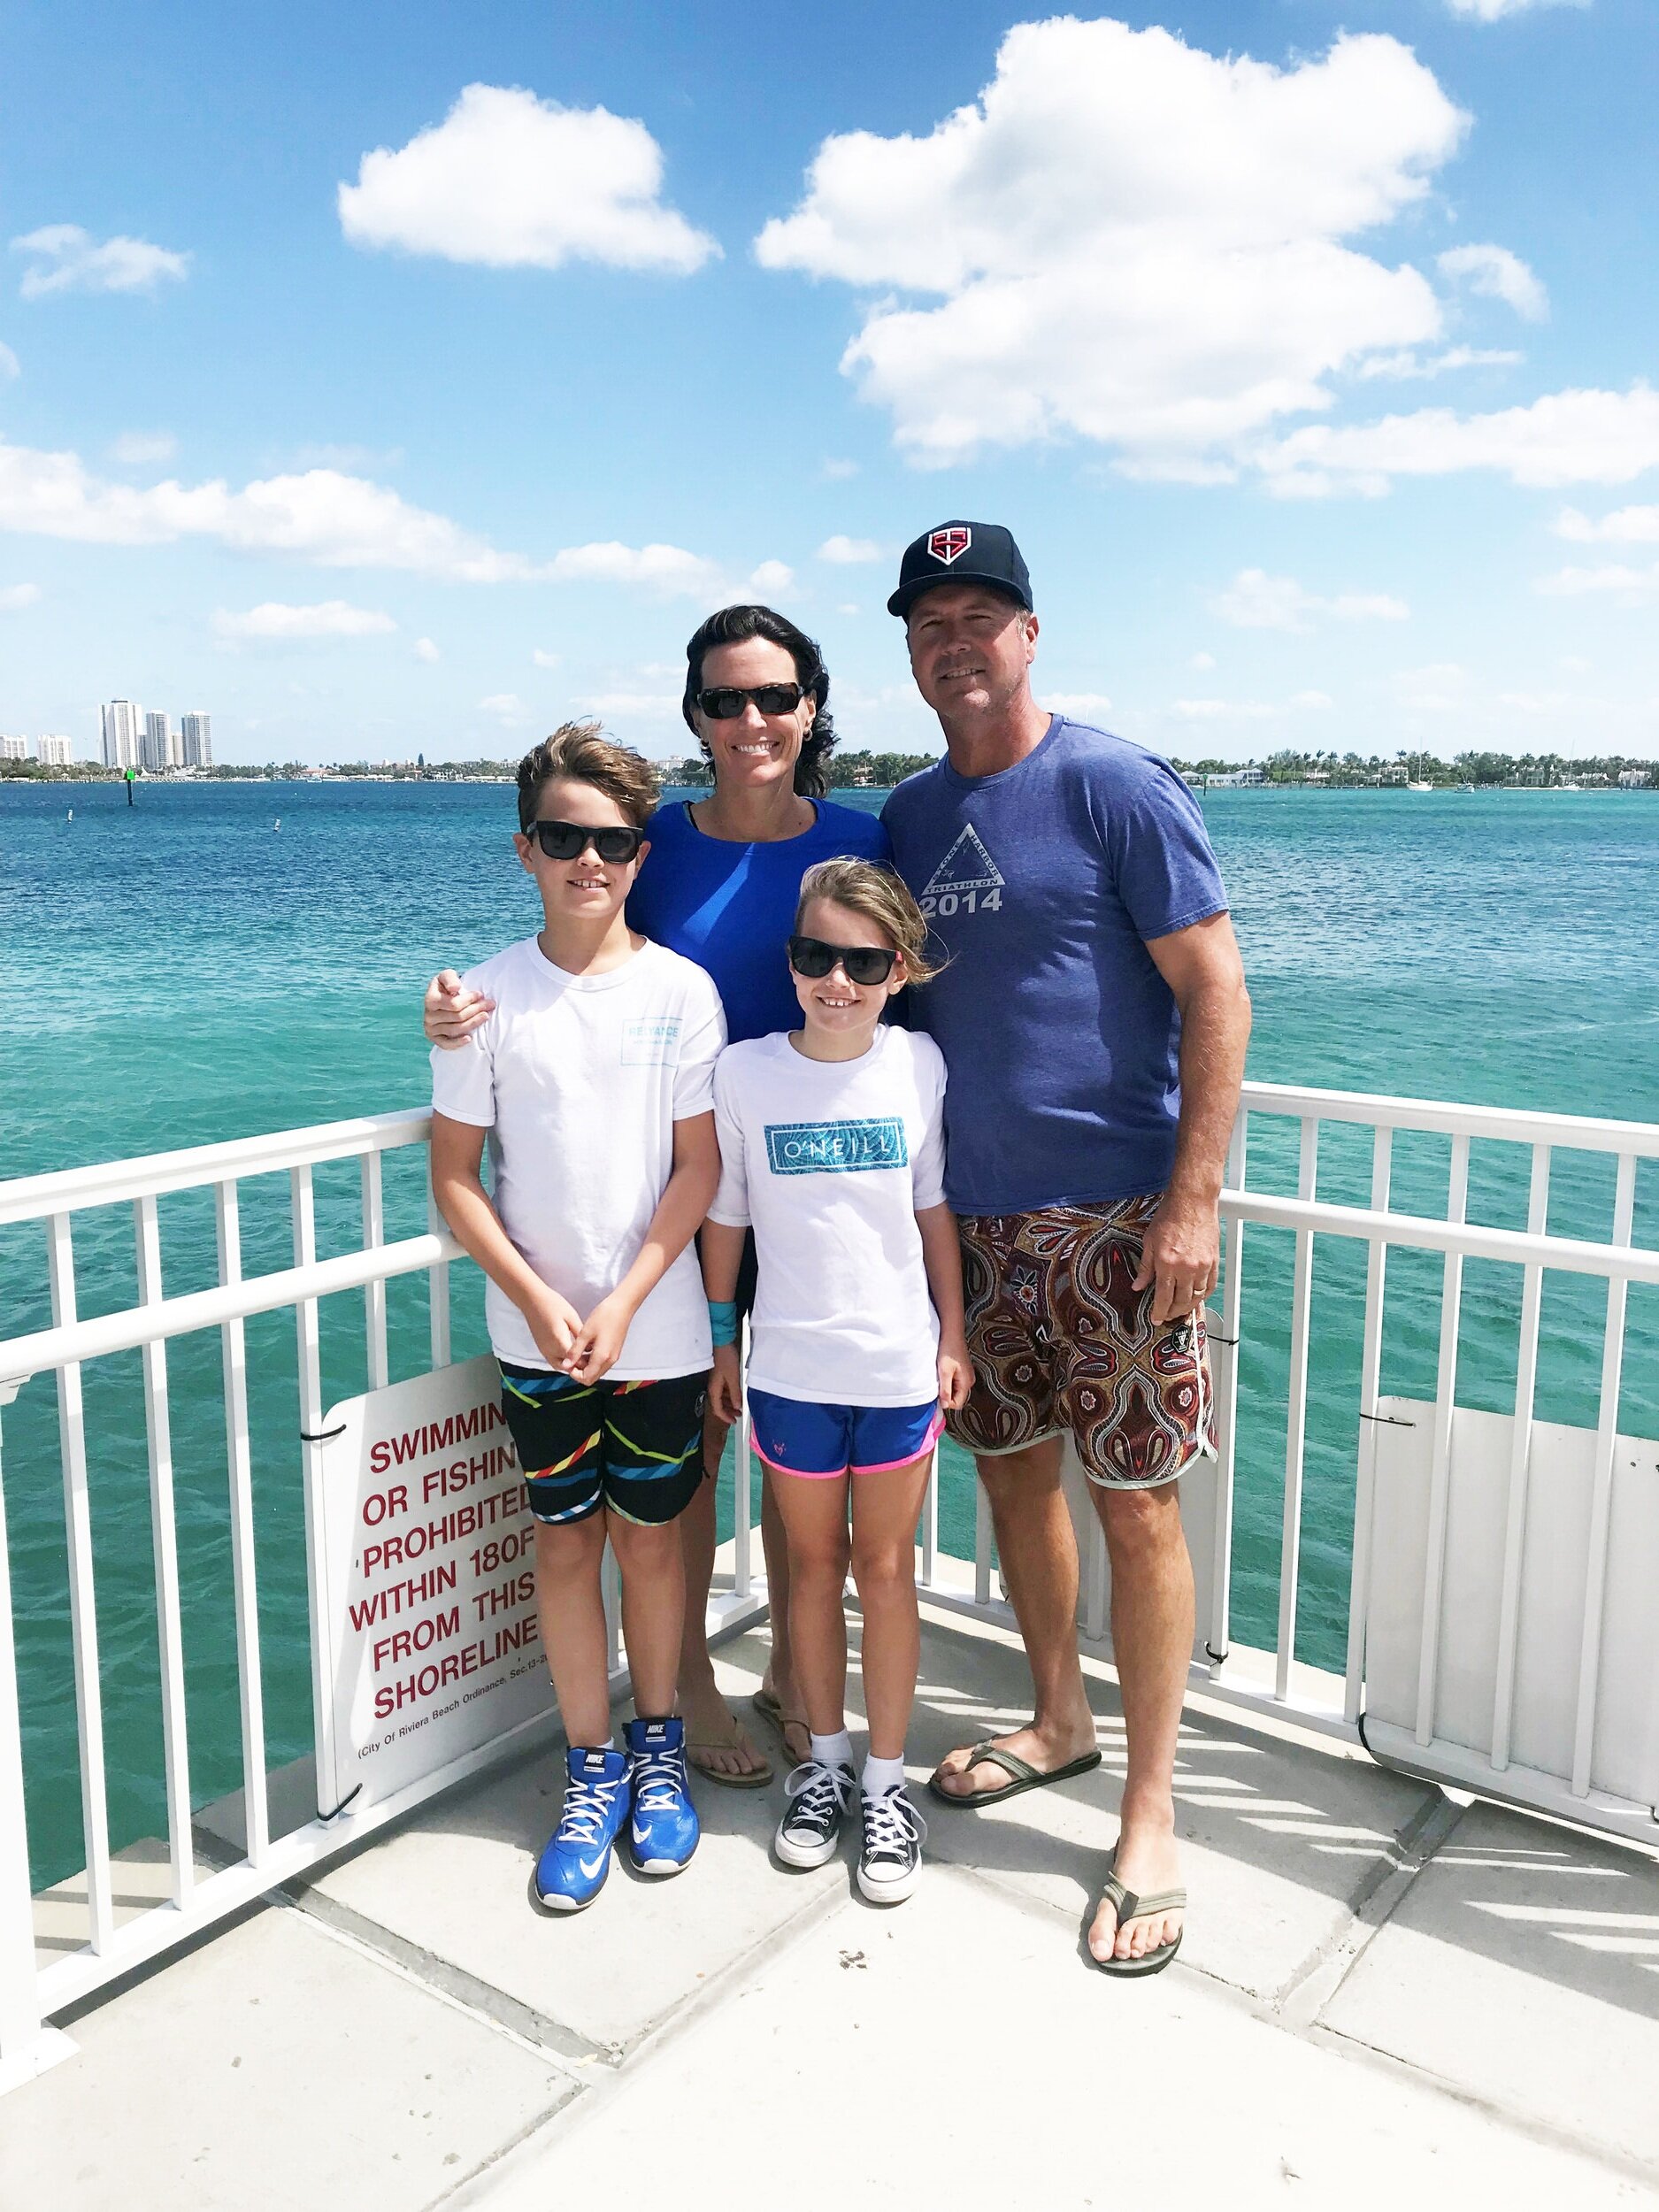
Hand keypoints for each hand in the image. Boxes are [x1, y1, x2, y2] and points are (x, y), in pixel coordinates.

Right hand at [425, 968, 494, 1048]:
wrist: (441, 999)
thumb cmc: (447, 986)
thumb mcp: (447, 976)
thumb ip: (450, 978)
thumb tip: (455, 989)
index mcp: (430, 1000)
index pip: (454, 1004)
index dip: (469, 999)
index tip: (481, 994)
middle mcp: (428, 1016)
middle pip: (457, 1016)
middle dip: (476, 1010)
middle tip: (490, 1005)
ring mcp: (431, 1028)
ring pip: (455, 1029)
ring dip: (473, 1023)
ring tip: (486, 1016)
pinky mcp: (435, 1039)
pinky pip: (446, 1044)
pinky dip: (458, 1043)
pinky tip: (470, 1039)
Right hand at [524, 1285, 582, 1369]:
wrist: (532, 1300)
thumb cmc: (553, 1305)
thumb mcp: (571, 1317)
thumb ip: (580, 1334)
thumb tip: (589, 1347)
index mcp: (559, 1341)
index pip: (574, 1361)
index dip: (585, 1363)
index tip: (596, 1359)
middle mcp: (549, 1350)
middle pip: (567, 1368)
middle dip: (579, 1367)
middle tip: (590, 1359)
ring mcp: (544, 1350)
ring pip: (559, 1366)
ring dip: (570, 1365)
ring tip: (582, 1357)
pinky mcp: (541, 1348)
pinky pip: (553, 1360)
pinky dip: (563, 1361)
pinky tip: (571, 1353)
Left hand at [562, 1293, 633, 1384]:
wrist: (622, 1306)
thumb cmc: (605, 1316)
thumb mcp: (585, 1333)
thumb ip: (575, 1351)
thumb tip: (566, 1364)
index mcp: (602, 1357)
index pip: (586, 1378)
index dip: (574, 1374)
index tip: (568, 1363)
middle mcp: (610, 1360)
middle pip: (592, 1377)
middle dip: (580, 1371)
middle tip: (572, 1358)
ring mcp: (613, 1356)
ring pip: (597, 1371)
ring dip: (586, 1366)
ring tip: (578, 1351)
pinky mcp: (615, 1351)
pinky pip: (602, 1363)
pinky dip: (592, 1361)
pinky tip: (587, 1348)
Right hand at [708, 1342, 743, 1423]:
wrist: (721, 1342)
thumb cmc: (725, 1358)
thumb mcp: (733, 1378)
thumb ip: (735, 1393)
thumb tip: (737, 1406)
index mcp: (714, 1389)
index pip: (717, 1409)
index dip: (726, 1417)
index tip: (734, 1421)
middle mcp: (713, 1387)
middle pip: (718, 1405)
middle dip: (728, 1411)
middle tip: (738, 1416)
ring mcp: (715, 1382)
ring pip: (721, 1398)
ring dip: (730, 1403)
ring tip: (739, 1406)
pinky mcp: (719, 1376)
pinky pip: (723, 1390)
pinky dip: (730, 1395)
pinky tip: (737, 1394)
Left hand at [937, 1338, 973, 1412]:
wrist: (952, 1334)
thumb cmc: (948, 1350)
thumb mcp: (944, 1372)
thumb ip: (945, 1390)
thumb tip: (945, 1405)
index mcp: (966, 1383)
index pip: (958, 1404)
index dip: (946, 1402)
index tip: (937, 1394)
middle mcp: (969, 1381)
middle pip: (957, 1397)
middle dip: (946, 1394)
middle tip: (938, 1383)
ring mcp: (967, 1375)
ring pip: (956, 1389)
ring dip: (947, 1386)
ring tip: (941, 1375)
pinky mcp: (964, 1371)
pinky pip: (956, 1382)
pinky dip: (949, 1380)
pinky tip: (944, 1371)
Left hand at [1133, 1190, 1219, 1325]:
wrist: (1192, 1202)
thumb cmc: (1170, 1217)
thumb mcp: (1149, 1242)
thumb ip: (1145, 1267)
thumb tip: (1138, 1285)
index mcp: (1167, 1264)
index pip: (1163, 1297)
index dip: (1159, 1312)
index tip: (1156, 1319)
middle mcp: (1186, 1268)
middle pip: (1181, 1301)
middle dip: (1173, 1312)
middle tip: (1167, 1316)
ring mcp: (1202, 1266)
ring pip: (1197, 1296)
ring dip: (1188, 1306)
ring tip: (1181, 1310)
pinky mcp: (1213, 1261)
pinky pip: (1210, 1285)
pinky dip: (1204, 1294)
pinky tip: (1197, 1297)